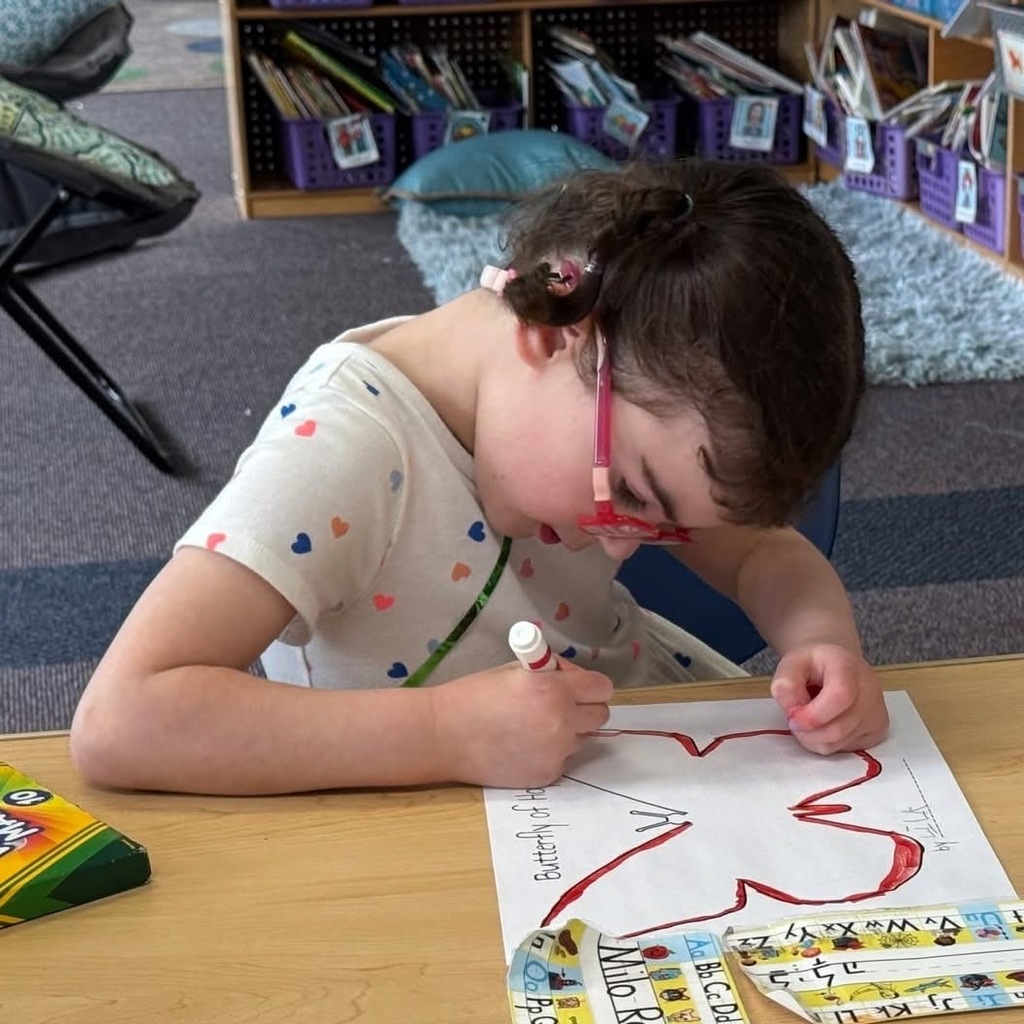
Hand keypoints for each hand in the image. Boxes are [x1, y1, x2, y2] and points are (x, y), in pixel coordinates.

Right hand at [428, 659, 612, 787]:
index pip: (602, 688)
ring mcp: (556, 752)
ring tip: (533, 727)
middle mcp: (561, 722)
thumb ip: (550, 671)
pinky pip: (563, 759)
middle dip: (584, 708)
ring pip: (582, 739)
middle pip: (600, 715)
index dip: (589, 685)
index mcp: (553, 689)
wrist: (444, 735)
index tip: (576, 686)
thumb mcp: (515, 670)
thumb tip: (571, 677)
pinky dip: (550, 752)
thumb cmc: (474, 695)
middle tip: (559, 705)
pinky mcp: (547, 775)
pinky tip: (522, 745)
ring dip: (568, 731)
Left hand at [770, 644, 887, 754]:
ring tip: (808, 719)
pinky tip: (825, 724)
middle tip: (793, 721)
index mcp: (848, 666)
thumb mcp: (792, 663)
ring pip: (839, 743)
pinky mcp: (878, 731)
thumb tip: (793, 710)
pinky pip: (846, 748)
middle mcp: (870, 690)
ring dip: (814, 738)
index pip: (840, 696)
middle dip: (807, 732)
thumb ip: (785, 683)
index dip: (813, 715)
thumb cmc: (814, 665)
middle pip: (839, 728)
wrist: (841, 665)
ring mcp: (877, 712)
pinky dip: (827, 742)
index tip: (792, 719)